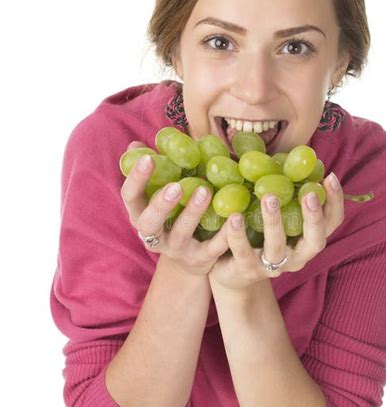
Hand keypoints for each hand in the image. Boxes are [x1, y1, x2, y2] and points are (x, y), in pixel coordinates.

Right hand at [121, 141, 229, 276]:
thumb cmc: (172, 217)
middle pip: (149, 223)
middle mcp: (153, 235)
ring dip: (191, 212)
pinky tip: (234, 216)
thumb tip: (136, 144)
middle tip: (176, 186)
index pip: (130, 198)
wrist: (189, 262)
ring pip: (180, 233)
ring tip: (205, 190)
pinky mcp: (200, 259)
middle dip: (160, 204)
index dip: (136, 179)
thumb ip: (153, 170)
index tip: (148, 159)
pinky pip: (212, 248)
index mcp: (141, 215)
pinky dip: (224, 234)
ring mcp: (176, 249)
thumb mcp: (159, 195)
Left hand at [208, 174, 344, 290]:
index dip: (335, 202)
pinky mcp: (246, 270)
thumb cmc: (259, 234)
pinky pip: (243, 252)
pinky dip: (239, 234)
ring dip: (274, 222)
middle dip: (314, 218)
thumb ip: (284, 193)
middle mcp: (296, 256)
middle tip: (308, 194)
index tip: (330, 177)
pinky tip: (234, 216)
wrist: (232, 272)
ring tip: (269, 198)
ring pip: (277, 247)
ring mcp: (272, 266)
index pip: (332, 222)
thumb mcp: (276, 215)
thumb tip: (286, 156)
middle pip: (316, 241)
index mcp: (307, 239)